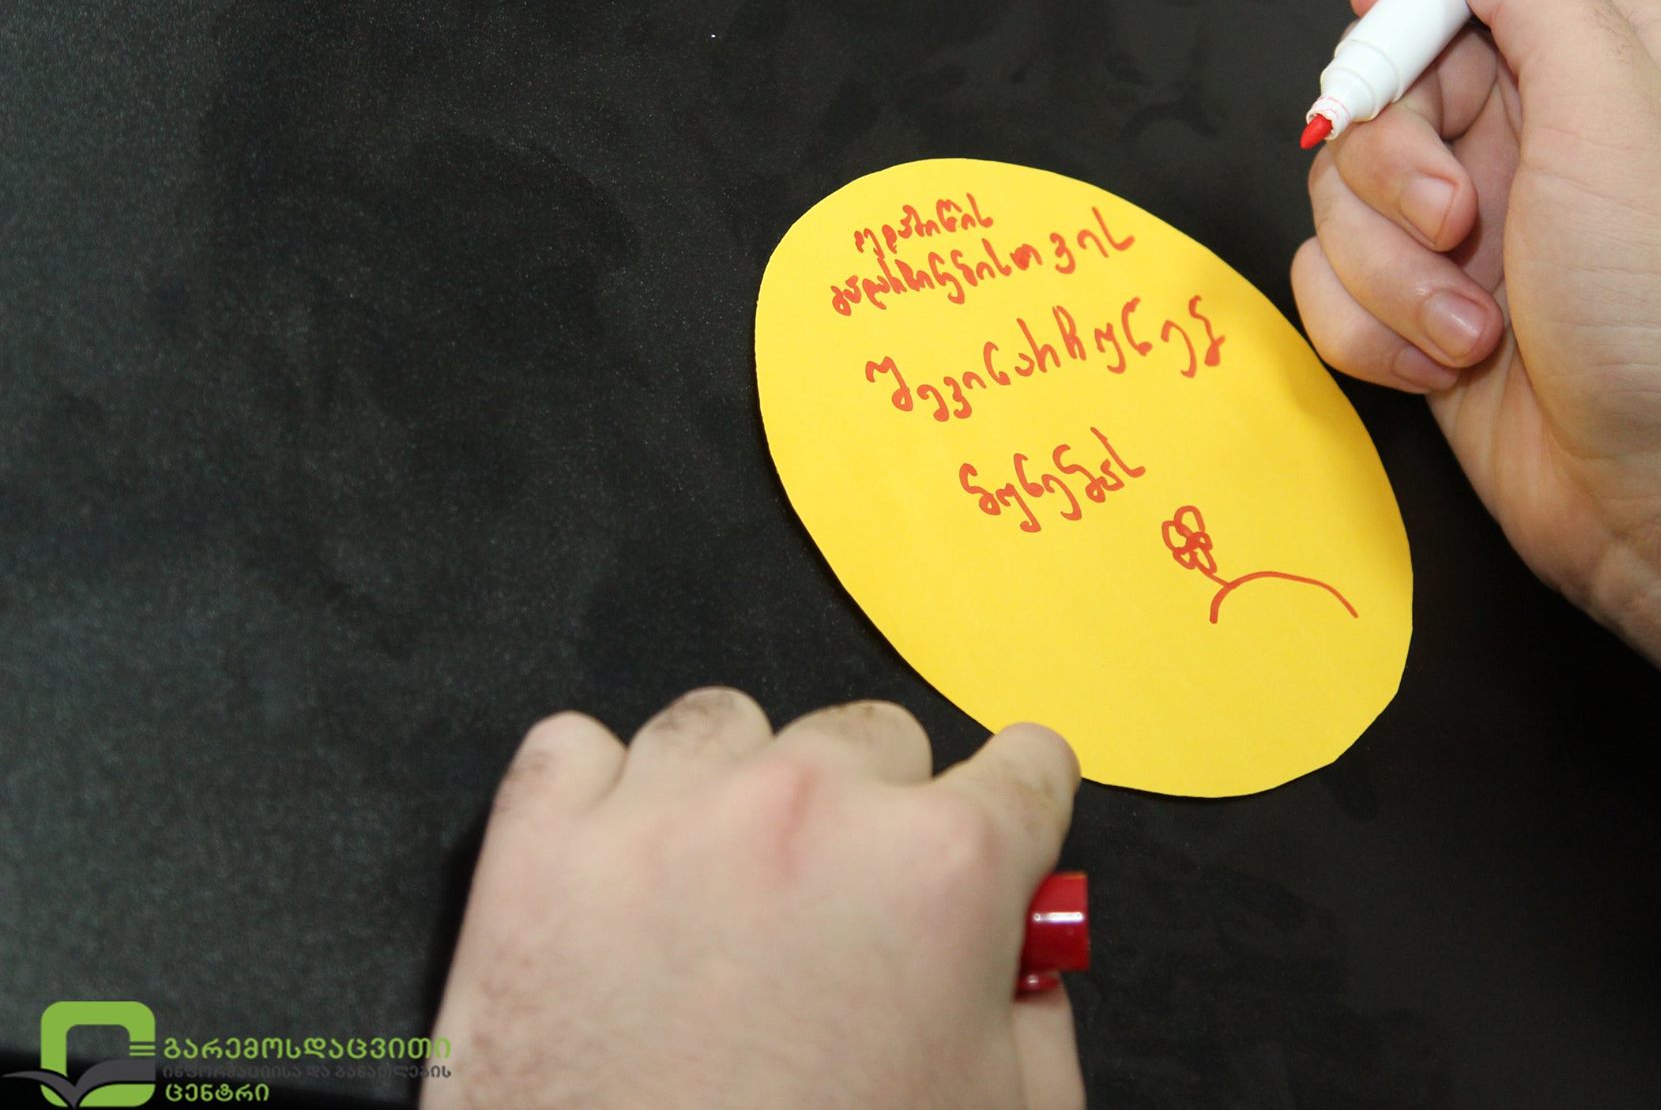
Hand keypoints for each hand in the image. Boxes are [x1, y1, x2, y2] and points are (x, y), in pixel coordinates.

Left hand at [423, 689, 1082, 1109]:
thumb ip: (1040, 1015)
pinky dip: (596, 797)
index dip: (1018, 812)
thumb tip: (1026, 955)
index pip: (1029, 763)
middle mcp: (810, 809)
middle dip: (873, 812)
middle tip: (839, 914)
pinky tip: (618, 869)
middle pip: (876, 736)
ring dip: (735, 789)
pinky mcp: (541, 846)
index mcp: (943, 870)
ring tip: (718, 894)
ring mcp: (667, 814)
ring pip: (726, 723)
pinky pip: (573, 746)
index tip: (994, 829)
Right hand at [1293, 0, 1660, 701]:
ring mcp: (1468, 230)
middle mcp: (1528, 137)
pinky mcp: (1418, 313)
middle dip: (1395, 160)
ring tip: (1473, 325)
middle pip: (1382, 81)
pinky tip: (1445, 367)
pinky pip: (1327, 284)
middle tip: (1457, 216)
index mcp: (1601, 63)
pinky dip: (1371, 330)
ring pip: (1339, 192)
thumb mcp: (1620, 128)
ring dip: (1391, 269)